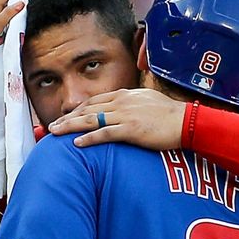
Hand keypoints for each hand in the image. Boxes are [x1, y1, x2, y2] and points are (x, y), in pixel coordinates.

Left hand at [47, 89, 187, 149]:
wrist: (187, 122)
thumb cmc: (170, 115)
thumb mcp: (148, 101)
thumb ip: (133, 103)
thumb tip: (125, 108)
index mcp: (125, 95)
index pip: (95, 101)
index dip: (78, 110)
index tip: (66, 117)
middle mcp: (122, 102)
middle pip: (88, 109)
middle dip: (68, 118)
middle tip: (51, 127)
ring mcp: (126, 115)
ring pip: (91, 120)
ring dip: (71, 127)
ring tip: (56, 133)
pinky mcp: (131, 129)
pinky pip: (105, 133)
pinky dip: (89, 138)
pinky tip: (77, 143)